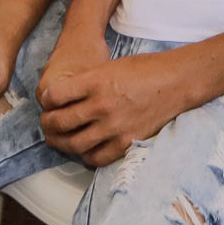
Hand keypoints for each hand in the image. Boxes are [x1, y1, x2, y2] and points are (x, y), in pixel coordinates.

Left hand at [34, 46, 195, 165]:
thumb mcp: (110, 66)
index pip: (56, 96)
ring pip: (74, 144)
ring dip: (61, 143)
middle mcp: (102, 106)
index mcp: (96, 82)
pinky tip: (84, 149)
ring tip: (59, 139)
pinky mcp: (126, 143)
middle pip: (60, 122)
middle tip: (46, 123)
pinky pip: (96, 158)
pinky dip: (85, 155)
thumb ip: (87, 82)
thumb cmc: (145, 70)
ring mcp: (114, 127)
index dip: (46, 99)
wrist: (177, 82)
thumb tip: (63, 97)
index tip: (47, 101)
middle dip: (47, 123)